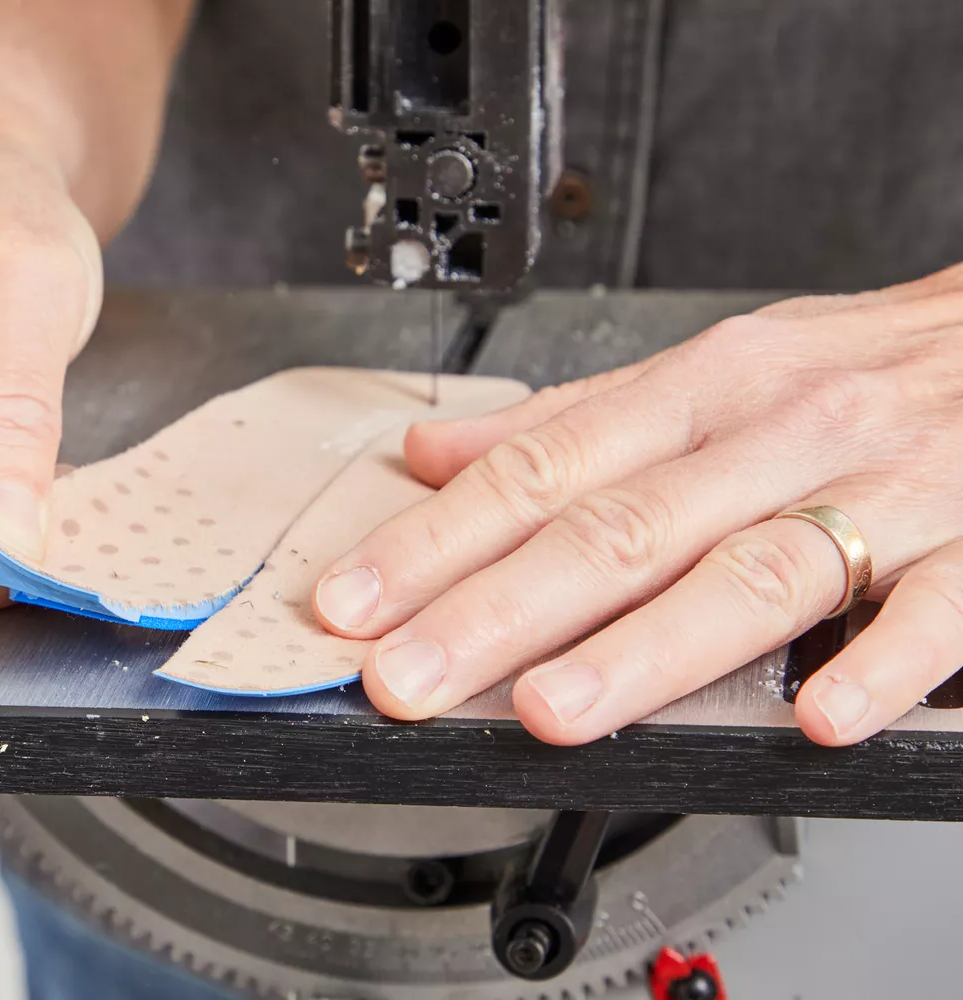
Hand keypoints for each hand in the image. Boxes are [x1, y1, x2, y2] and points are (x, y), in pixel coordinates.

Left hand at [313, 264, 962, 746]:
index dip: (436, 540)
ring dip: (646, 647)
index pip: (539, 468)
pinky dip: (879, 664)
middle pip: (617, 529)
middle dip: (497, 612)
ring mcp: (880, 488)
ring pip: (749, 572)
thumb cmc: (858, 365)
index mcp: (700, 388)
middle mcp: (775, 432)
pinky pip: (934, 609)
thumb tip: (437, 454)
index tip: (355, 601)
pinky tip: (817, 718)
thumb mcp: (709, 366)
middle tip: (408, 678)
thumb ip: (571, 422)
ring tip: (553, 707)